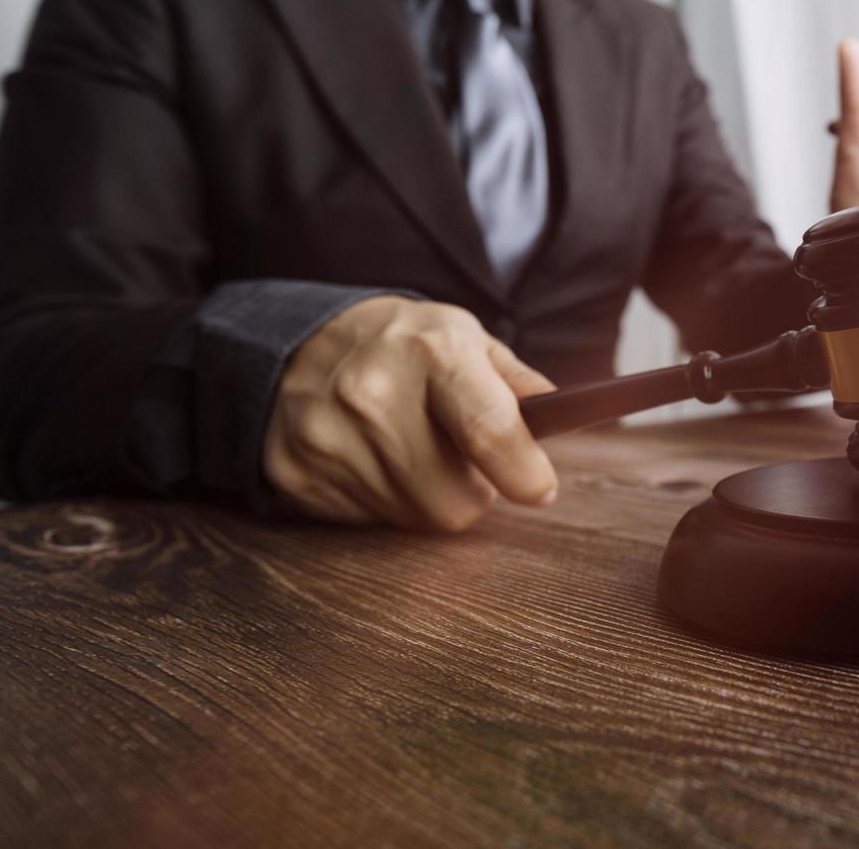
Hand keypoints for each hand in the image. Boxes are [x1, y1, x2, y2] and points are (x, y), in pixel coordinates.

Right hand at [263, 296, 558, 530]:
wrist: (298, 345)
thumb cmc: (404, 345)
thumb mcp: (465, 338)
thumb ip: (516, 381)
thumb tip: (560, 414)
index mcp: (430, 351)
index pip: (489, 430)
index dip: (524, 471)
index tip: (540, 488)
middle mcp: (373, 394)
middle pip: (456, 500)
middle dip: (473, 489)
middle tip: (460, 456)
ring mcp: (329, 438)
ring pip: (417, 518)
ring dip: (429, 497)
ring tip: (412, 449)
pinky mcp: (298, 474)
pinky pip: (371, 521)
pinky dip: (385, 500)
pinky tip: (374, 458)